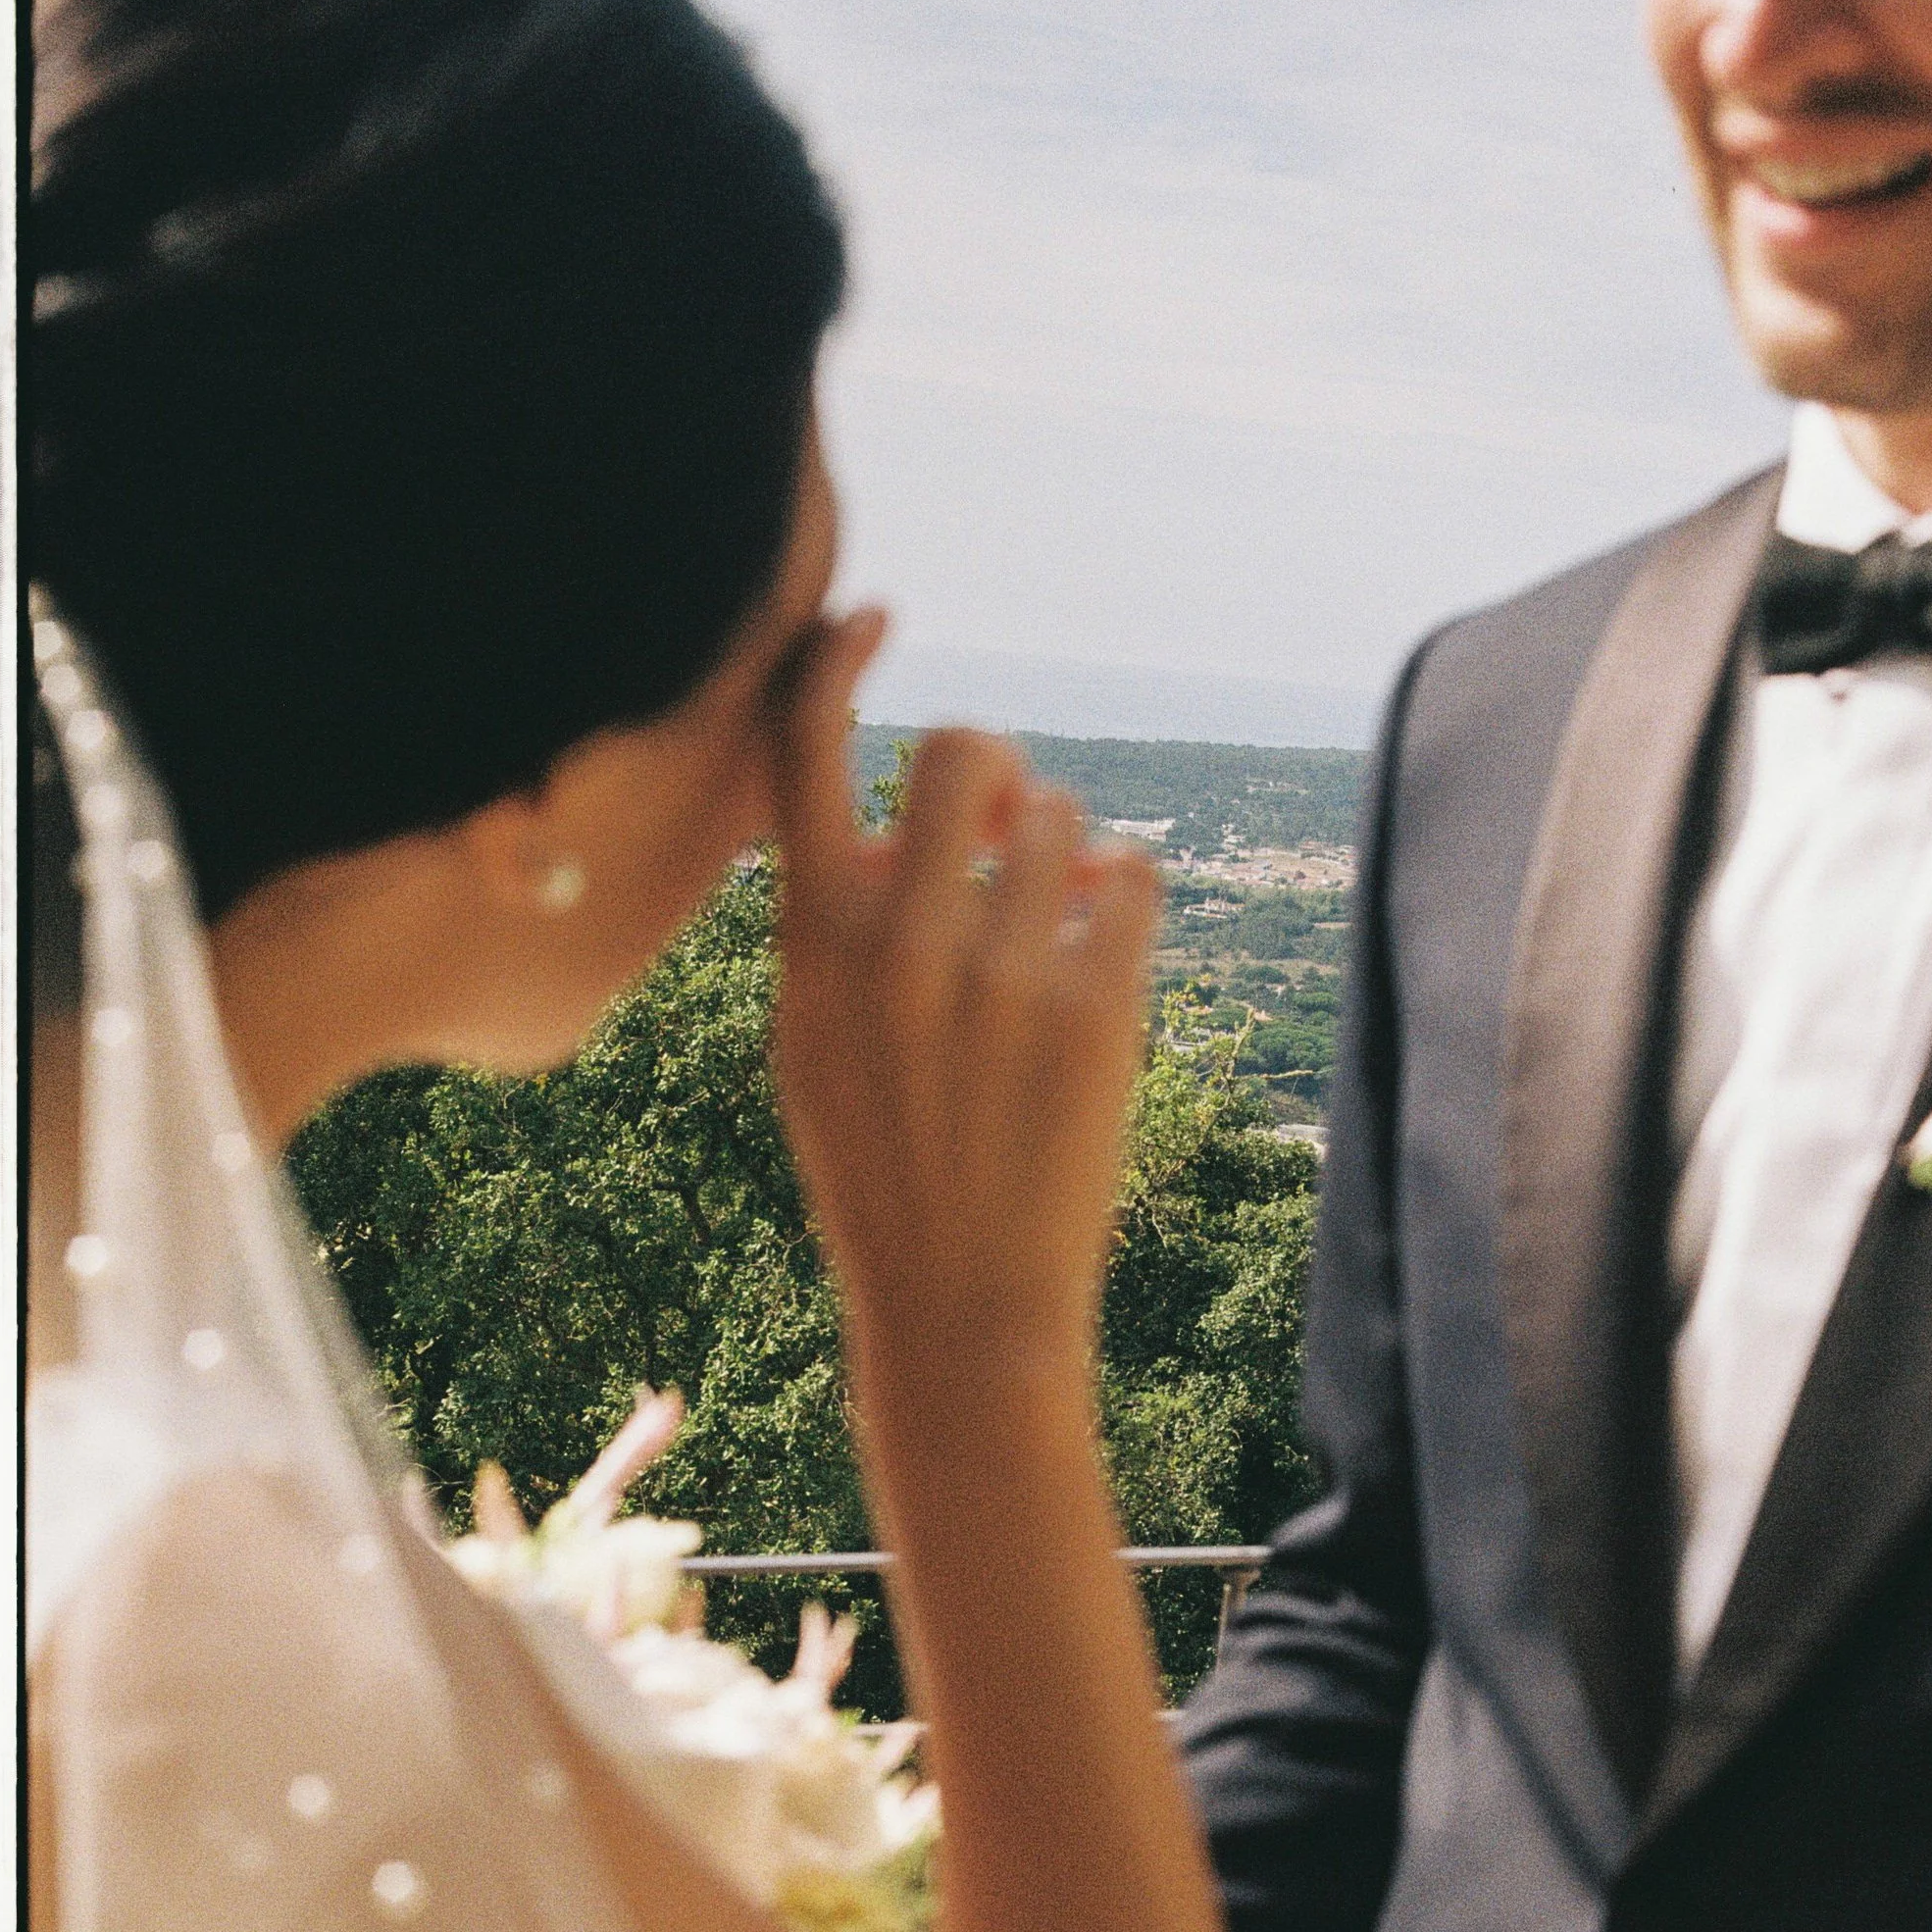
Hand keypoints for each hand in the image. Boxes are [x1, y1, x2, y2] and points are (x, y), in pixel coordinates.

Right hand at [764, 611, 1161, 1382]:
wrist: (961, 1307)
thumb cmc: (885, 1173)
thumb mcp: (810, 1046)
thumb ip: (832, 927)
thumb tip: (892, 823)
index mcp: (810, 945)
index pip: (800, 748)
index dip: (833, 658)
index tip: (874, 624)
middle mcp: (901, 944)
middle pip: (961, 751)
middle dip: (994, 774)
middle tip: (1002, 837)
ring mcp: (1001, 976)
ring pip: (1062, 815)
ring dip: (1066, 851)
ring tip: (1053, 924)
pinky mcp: (1095, 1012)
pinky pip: (1132, 877)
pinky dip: (1124, 899)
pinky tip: (1102, 950)